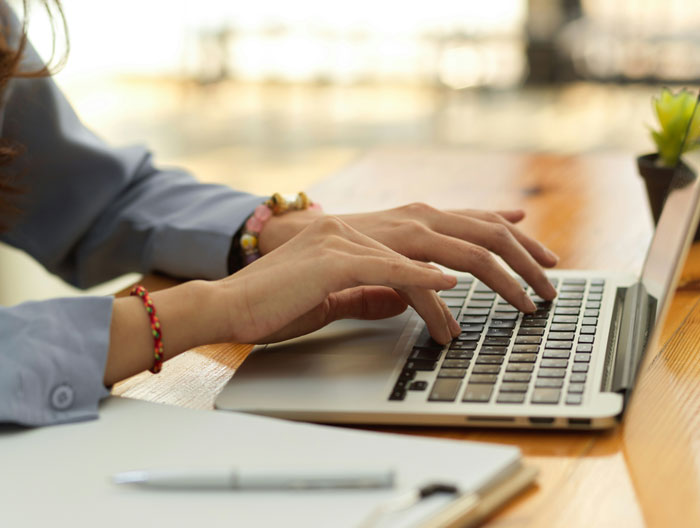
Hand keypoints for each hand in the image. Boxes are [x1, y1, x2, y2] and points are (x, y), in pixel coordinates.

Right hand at [259, 204, 558, 311]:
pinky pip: (388, 268)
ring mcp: (352, 241)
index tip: (526, 233)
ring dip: (485, 272)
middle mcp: (370, 227)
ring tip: (523, 296)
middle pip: (455, 229)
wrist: (231, 301)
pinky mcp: (333, 264)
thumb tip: (412, 298)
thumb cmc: (282, 299)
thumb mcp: (341, 295)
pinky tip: (452, 285)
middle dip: (510, 250)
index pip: (444, 222)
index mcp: (374, 232)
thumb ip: (377, 291)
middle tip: (549, 273)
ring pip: (433, 246)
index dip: (489, 223)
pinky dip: (422, 277)